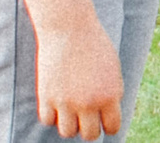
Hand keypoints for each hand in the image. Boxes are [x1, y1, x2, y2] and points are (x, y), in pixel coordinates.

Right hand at [34, 12, 123, 140]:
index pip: (113, 127)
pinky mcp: (47, 97)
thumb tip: (106, 118)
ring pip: (67, 132)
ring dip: (69, 123)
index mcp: (111, 95)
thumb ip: (111, 94)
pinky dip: (51, 114)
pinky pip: (48, 121)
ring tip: (70, 108)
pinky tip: (56, 100)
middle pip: (90, 135)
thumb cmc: (94, 45)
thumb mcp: (112, 69)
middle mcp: (89, 102)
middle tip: (85, 115)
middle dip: (89, 127)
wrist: (70, 28)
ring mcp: (67, 102)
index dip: (108, 124)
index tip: (103, 118)